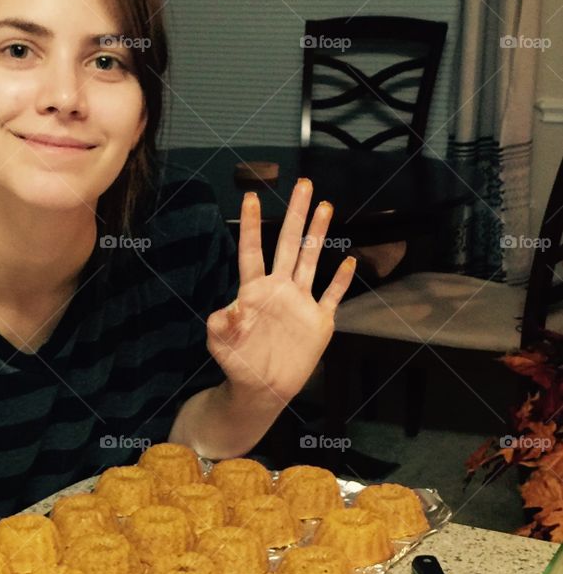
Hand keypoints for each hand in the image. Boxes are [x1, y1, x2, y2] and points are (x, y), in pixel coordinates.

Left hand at [206, 180, 355, 404]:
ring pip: (312, 261)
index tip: (251, 196)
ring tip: (326, 206)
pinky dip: (342, 280)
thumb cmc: (238, 363)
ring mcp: (301, 303)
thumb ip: (222, 325)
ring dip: (319, 234)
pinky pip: (332, 296)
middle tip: (304, 184)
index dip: (253, 226)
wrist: (262, 388)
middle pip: (289, 245)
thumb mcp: (221, 344)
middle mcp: (280, 289)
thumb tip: (232, 308)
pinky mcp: (319, 321)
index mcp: (255, 291)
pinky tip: (351, 261)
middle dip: (297, 215)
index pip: (253, 251)